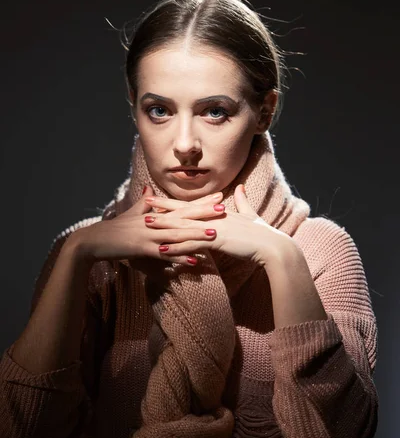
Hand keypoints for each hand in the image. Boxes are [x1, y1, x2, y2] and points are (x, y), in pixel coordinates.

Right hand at [70, 186, 226, 266]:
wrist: (94, 240)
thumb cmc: (113, 228)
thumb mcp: (130, 214)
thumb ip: (142, 203)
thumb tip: (146, 188)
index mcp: (155, 214)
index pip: (183, 206)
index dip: (201, 202)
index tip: (219, 197)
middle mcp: (154, 222)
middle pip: (183, 217)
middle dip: (204, 214)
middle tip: (224, 210)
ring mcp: (149, 235)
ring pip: (177, 234)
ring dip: (196, 234)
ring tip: (214, 234)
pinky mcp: (142, 249)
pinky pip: (165, 254)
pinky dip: (180, 257)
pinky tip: (194, 260)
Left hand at [143, 185, 290, 265]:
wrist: (272, 246)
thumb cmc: (262, 233)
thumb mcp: (250, 214)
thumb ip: (242, 201)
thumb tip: (240, 187)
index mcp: (218, 212)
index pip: (191, 205)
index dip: (173, 202)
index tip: (158, 198)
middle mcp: (213, 218)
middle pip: (183, 212)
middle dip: (162, 209)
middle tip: (143, 204)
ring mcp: (214, 228)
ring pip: (184, 226)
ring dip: (164, 226)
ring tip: (146, 225)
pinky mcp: (217, 241)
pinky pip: (192, 244)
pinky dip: (177, 247)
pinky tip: (162, 250)